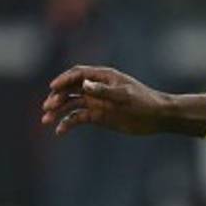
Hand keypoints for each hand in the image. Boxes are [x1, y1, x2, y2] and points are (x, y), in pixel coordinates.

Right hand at [41, 65, 205, 136]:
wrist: (158, 117)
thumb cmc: (145, 102)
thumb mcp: (125, 96)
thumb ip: (105, 91)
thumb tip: (85, 85)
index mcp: (104, 77)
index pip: (78, 74)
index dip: (63, 79)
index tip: (53, 88)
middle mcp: (97, 88)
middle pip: (70, 89)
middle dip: (57, 96)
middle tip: (48, 107)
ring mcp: (96, 102)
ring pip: (71, 104)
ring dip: (57, 110)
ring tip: (46, 120)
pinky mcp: (98, 116)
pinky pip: (78, 118)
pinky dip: (68, 123)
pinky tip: (60, 131)